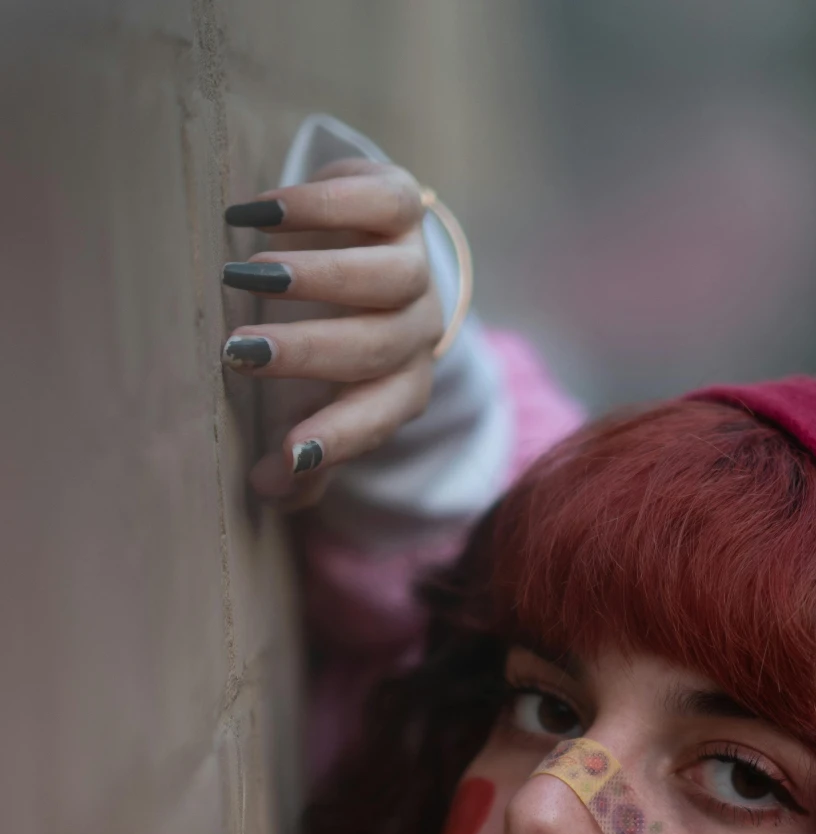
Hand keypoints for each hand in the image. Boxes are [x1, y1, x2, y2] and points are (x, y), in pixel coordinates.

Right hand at [221, 159, 445, 508]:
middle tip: (240, 352)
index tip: (285, 452)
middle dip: (308, 353)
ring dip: (316, 278)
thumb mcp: (321, 388)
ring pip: (387, 278)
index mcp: (400, 386)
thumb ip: (305, 445)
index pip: (376, 419)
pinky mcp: (402, 203)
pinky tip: (261, 213)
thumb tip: (265, 491)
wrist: (369, 239)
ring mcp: (415, 265)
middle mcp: (417, 330)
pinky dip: (322, 205)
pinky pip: (379, 201)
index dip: (336, 438)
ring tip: (247, 275)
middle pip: (376, 348)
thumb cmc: (334, 330)